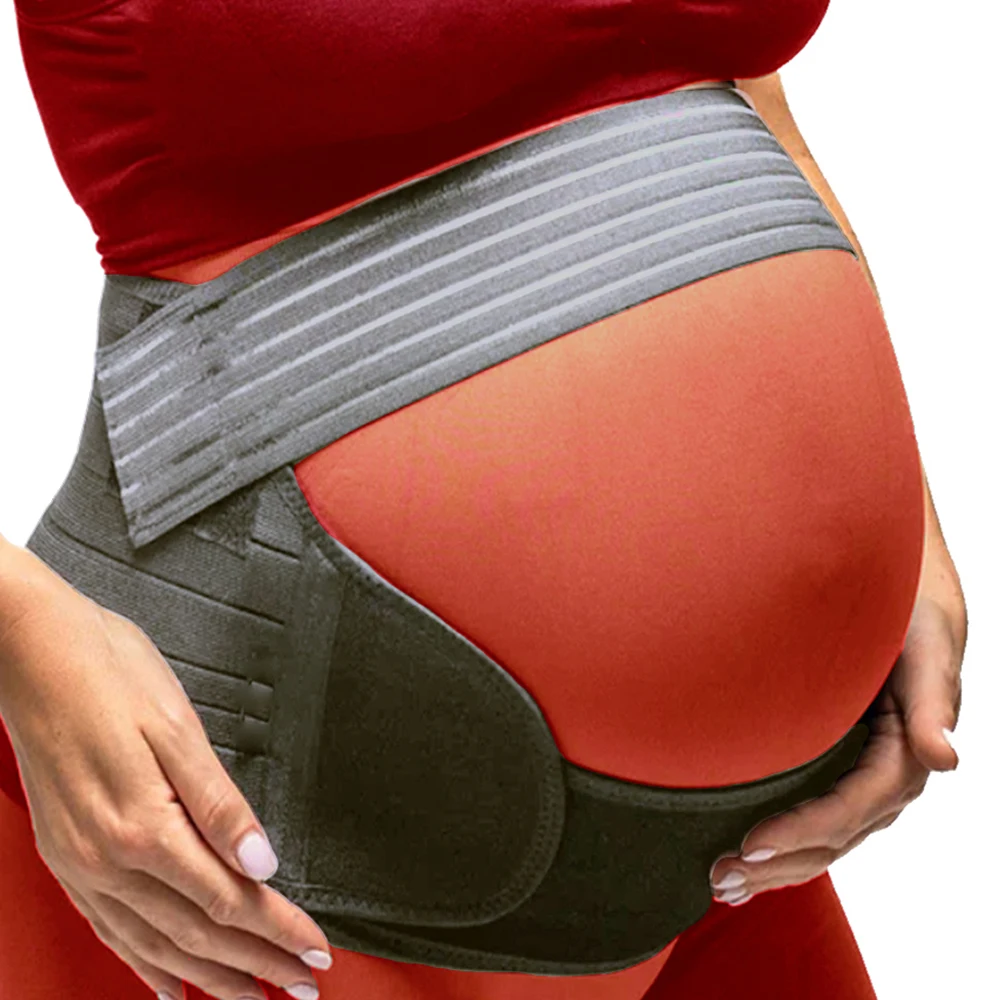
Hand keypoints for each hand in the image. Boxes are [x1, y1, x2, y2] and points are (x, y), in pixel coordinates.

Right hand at [0, 543, 332, 999]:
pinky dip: (144, 964)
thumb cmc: (111, 676)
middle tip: (303, 986)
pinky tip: (165, 983)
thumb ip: (221, 804)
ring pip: (154, 944)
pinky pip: (111, 930)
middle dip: (257, 965)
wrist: (34, 655)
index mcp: (145, 828)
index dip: (279, 931)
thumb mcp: (178, 728)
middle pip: (198, 934)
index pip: (230, 901)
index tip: (318, 953)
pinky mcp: (66, 857)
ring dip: (209, 976)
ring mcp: (82, 864)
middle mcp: (109, 860)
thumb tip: (263, 863)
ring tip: (250, 997)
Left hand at [708, 531, 965, 906]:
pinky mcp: (839, 766)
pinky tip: (742, 856)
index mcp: (907, 753)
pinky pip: (814, 814)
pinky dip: (781, 840)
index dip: (804, 830)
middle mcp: (885, 775)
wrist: (895, 594)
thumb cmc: (908, 613)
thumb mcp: (924, 648)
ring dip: (775, 866)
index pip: (852, 807)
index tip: (750, 844)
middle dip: (780, 865)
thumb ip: (932, 702)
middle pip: (833, 836)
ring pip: (822, 836)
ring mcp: (862, 775)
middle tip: (719, 879)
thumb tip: (945, 757)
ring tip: (720, 884)